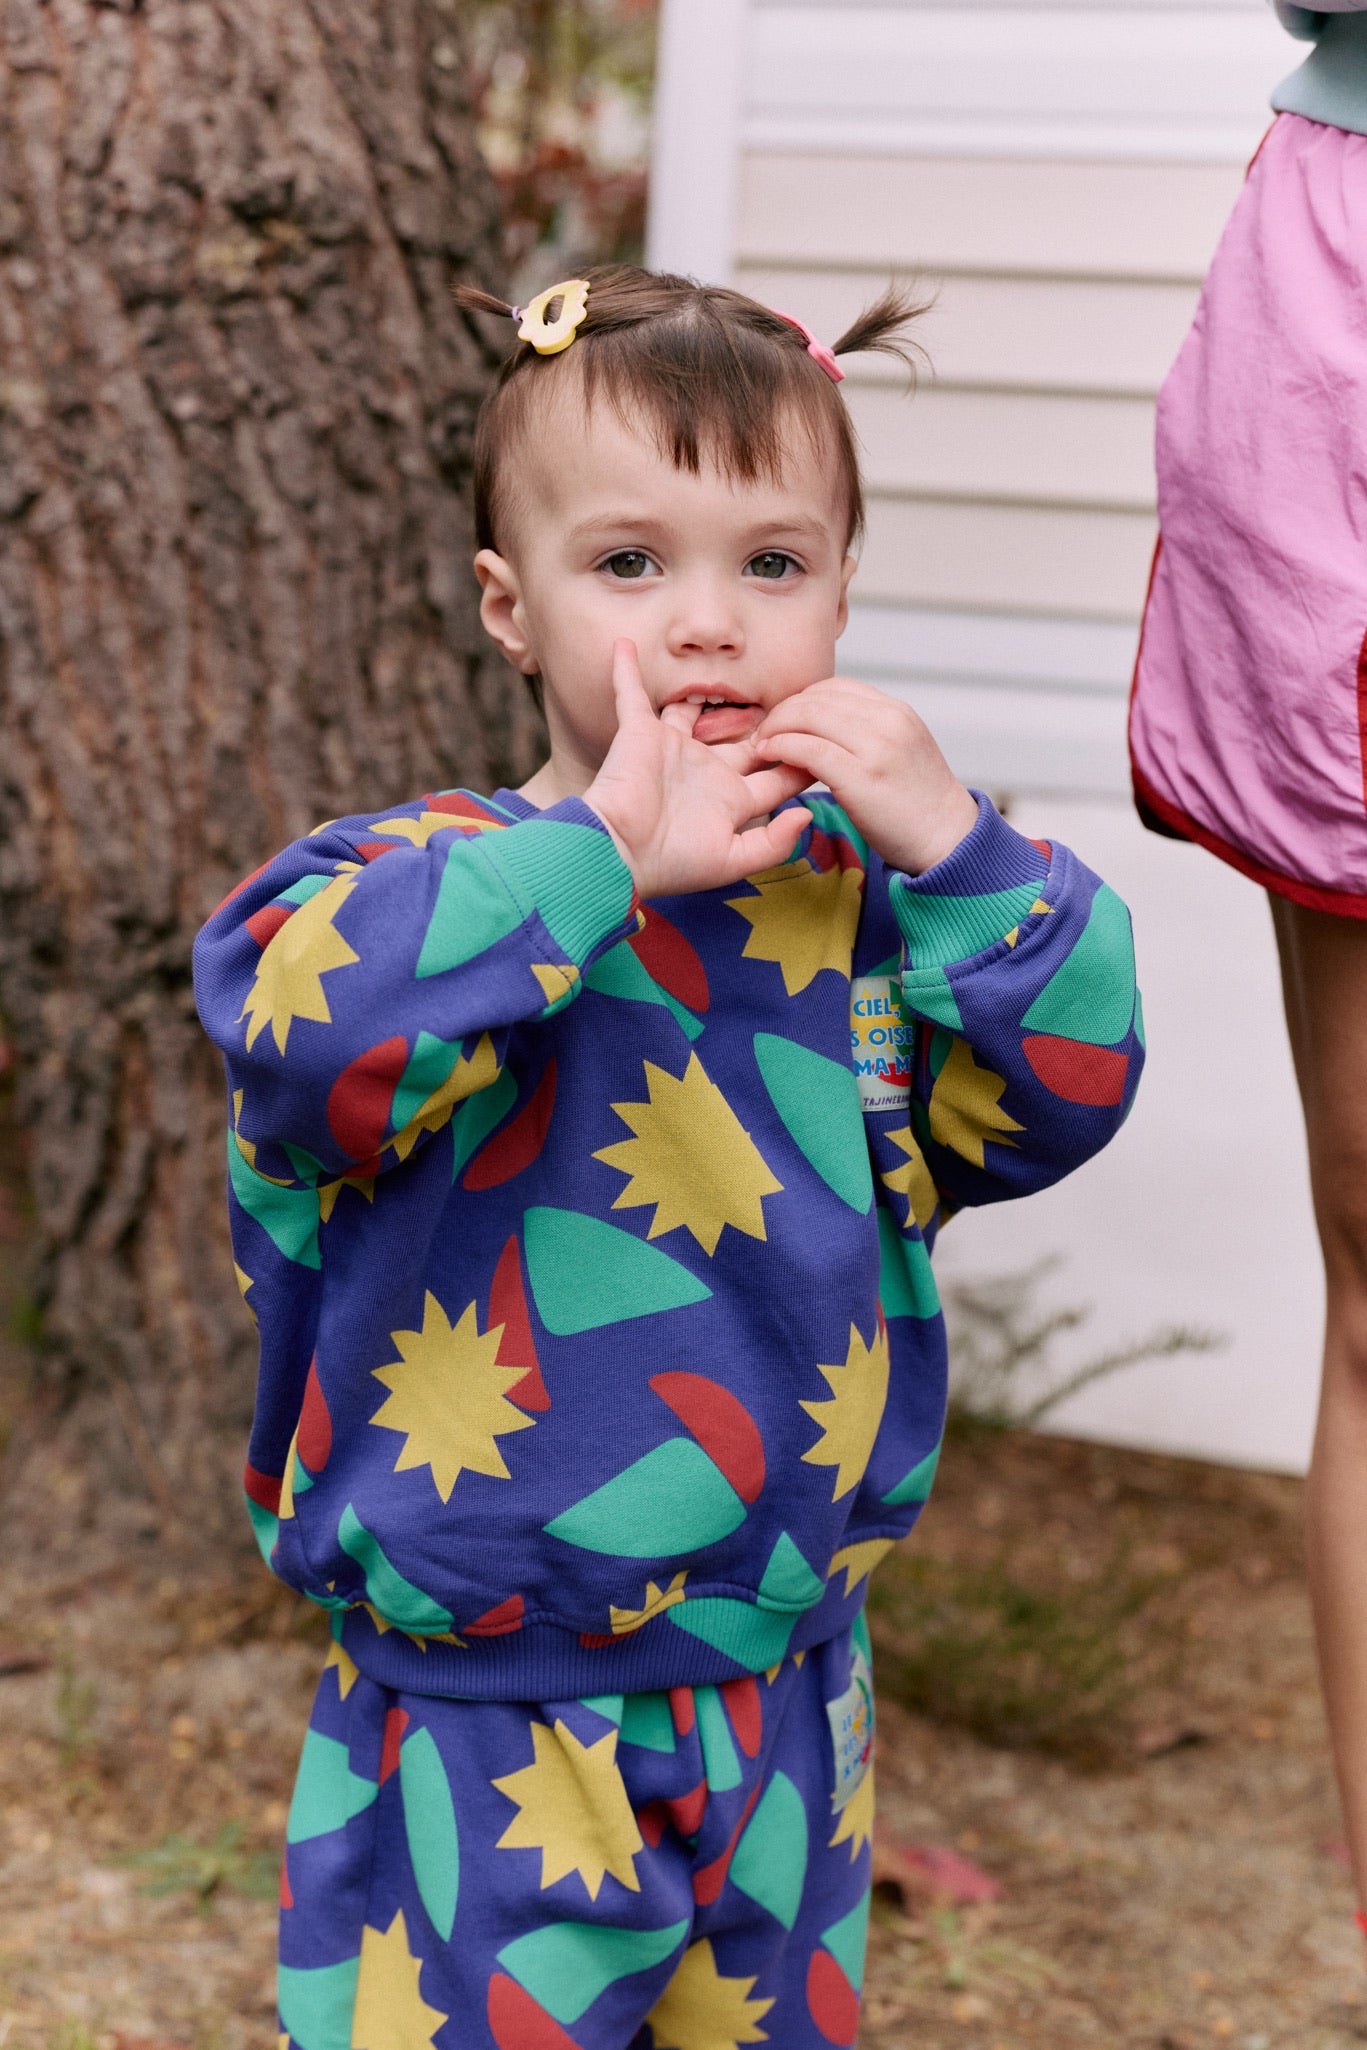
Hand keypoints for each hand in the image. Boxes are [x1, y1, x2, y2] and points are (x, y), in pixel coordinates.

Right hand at [584, 641, 813, 898]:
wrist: (619, 853)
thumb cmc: (671, 863)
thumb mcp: (731, 862)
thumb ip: (773, 843)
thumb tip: (807, 814)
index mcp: (730, 800)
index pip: (775, 777)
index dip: (801, 762)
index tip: (827, 742)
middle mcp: (706, 770)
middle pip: (747, 739)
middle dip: (771, 723)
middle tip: (800, 696)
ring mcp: (674, 749)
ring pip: (695, 712)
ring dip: (706, 693)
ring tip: (728, 667)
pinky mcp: (640, 734)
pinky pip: (632, 695)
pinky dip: (626, 671)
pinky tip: (625, 646)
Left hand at [754, 677, 977, 875]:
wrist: (947, 838)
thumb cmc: (919, 803)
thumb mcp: (902, 749)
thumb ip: (870, 731)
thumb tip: (827, 723)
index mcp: (897, 711)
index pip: (836, 687)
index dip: (801, 700)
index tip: (785, 721)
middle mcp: (888, 720)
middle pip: (817, 698)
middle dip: (783, 712)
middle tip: (764, 733)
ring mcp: (876, 747)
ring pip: (808, 717)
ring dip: (777, 727)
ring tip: (763, 746)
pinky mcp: (861, 776)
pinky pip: (808, 749)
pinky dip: (782, 747)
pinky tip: (771, 756)